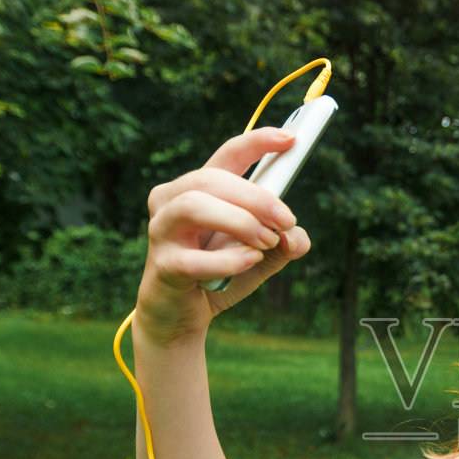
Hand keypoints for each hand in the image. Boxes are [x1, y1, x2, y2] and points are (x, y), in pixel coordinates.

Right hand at [137, 127, 312, 344]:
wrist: (181, 318)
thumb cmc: (218, 277)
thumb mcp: (261, 257)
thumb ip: (283, 243)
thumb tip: (295, 237)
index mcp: (198, 190)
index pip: (227, 156)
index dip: (258, 142)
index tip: (291, 139)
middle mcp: (172, 202)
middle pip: (211, 178)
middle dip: (257, 196)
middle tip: (287, 220)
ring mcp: (162, 232)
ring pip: (193, 205)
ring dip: (240, 220)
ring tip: (266, 242)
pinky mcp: (163, 266)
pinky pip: (194, 258)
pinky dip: (229, 259)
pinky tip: (250, 261)